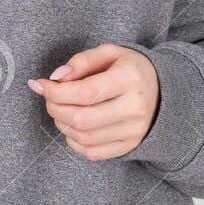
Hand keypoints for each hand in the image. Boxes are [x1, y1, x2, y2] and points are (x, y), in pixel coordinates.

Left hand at [26, 43, 158, 160]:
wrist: (162, 91)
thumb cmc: (129, 69)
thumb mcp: (110, 53)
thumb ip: (82, 61)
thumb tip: (55, 77)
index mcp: (131, 79)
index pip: (86, 92)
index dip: (56, 92)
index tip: (41, 85)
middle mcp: (135, 108)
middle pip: (81, 118)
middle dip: (55, 108)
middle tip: (49, 97)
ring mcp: (134, 131)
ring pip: (83, 137)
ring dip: (62, 123)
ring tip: (60, 108)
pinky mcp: (129, 146)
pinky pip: (92, 152)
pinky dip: (74, 140)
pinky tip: (73, 125)